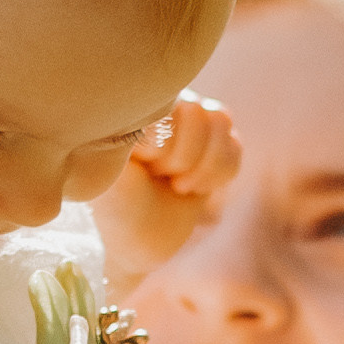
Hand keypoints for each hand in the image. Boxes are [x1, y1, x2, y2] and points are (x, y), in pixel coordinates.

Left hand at [91, 94, 240, 296]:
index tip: (143, 166)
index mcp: (130, 104)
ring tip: (176, 184)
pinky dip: (219, 173)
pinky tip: (195, 189)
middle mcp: (160, 105)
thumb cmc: (113, 208)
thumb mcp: (109, 172)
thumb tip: (161, 113)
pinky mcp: (211, 147)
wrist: (132, 242)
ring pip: (221, 120)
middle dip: (181, 156)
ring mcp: (187, 125)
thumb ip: (127, 135)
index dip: (162, 144)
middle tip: (157, 176)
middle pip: (197, 110)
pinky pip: (235, 146)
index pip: (168, 101)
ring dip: (202, 164)